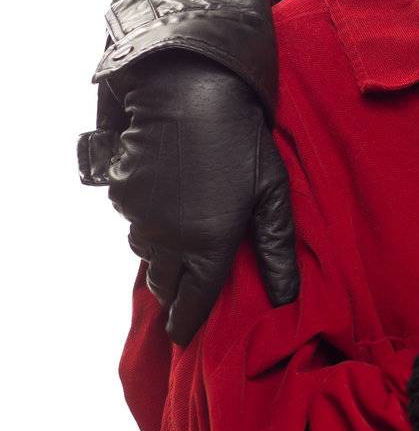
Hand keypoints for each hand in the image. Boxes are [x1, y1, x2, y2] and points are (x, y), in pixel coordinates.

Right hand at [90, 49, 297, 341]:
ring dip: (164, 253)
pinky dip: (149, 219)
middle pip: (166, 284)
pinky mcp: (121, 194)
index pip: (193, 303)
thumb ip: (277, 249)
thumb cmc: (241, 143)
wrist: (188, 94)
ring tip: (185, 236)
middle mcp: (169, 240)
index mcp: (210, 245)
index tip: (184, 336)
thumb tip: (286, 296)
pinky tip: (170, 197)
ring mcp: (140, 218)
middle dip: (177, 288)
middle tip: (190, 286)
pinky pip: (134, 221)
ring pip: (148, 253)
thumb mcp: (271, 194)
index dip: (187, 323)